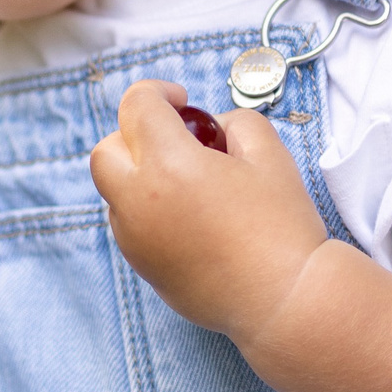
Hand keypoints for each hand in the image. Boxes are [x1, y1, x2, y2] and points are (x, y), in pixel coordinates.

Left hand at [88, 79, 328, 353]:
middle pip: (106, 150)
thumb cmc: (281, 226)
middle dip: (133, 135)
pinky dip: (148, 211)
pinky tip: (193, 221)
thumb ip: (236, 123)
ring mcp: (134, 239)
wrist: (285, 299)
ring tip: (192, 186)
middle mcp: (138, 201)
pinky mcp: (142, 268)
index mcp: (167, 164)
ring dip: (140, 176)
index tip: (183, 102)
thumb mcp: (270, 155)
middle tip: (175, 141)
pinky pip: (130, 226)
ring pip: (115, 191)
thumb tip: (214, 128)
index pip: (137, 105)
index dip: (159, 92)